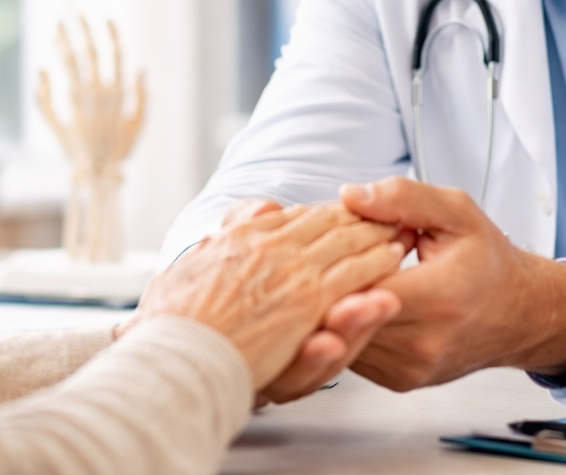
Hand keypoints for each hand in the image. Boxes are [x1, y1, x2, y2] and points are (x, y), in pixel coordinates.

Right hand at [134, 204, 407, 390]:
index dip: (318, 215)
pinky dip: (376, 263)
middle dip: (355, 217)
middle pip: (323, 224)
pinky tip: (393, 259)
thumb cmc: (169, 327)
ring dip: (373, 235)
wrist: (176, 355)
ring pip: (344, 244)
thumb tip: (215, 236)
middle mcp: (268, 248)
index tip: (337, 210)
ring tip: (396, 230)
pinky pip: (352, 276)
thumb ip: (203, 254)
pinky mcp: (308, 302)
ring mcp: (291, 273)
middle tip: (381, 211)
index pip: (290, 219)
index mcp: (239, 239)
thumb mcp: (177, 276)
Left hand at [338, 177, 565, 391]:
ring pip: (340, 337)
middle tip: (325, 251)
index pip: (361, 286)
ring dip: (330, 305)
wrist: (520, 314)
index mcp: (438, 297)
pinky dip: (343, 324)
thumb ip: (402, 198)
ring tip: (337, 271)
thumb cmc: (487, 260)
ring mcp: (408, 368)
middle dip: (326, 280)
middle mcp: (423, 342)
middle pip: (343, 315)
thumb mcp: (456, 212)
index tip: (331, 235)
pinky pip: (351, 352)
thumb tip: (349, 195)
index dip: (336, 259)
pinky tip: (350, 297)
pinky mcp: (397, 380)